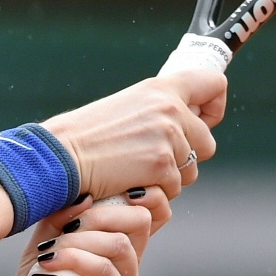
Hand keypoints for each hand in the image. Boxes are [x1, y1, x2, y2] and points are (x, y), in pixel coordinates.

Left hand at [0, 190, 165, 275]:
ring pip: (119, 243)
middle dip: (99, 211)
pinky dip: (76, 260)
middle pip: (139, 217)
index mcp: (114, 251)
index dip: (123, 191)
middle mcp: (129, 268)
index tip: (83, 195)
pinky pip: (107, 271)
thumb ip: (59, 222)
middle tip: (64, 227)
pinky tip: (50, 264)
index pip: (141, 209)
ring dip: (78, 240)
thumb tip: (85, 196)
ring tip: (48, 254)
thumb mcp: (40, 251)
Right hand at [41, 70, 226, 201]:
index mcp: (161, 89)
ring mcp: (168, 138)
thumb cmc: (86, 135)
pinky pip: (174, 188)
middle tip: (152, 158)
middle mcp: (170, 109)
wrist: (62, 154)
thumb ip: (157, 111)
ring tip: (136, 169)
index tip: (202, 120)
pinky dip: (154, 191)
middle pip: (206, 142)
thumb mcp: (126, 107)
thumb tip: (181, 126)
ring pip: (190, 170)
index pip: (213, 85)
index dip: (213, 108)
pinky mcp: (161, 166)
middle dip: (186, 156)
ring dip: (169, 176)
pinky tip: (131, 181)